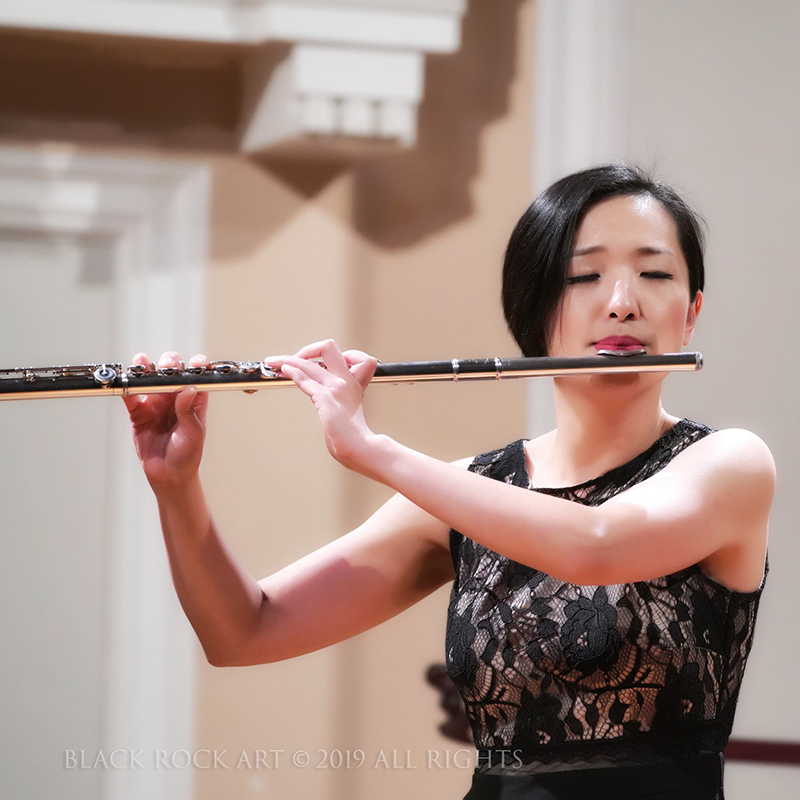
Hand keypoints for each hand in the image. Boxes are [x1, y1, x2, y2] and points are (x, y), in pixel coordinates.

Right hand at [121, 351, 210, 488]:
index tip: (197, 363)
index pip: (197, 377)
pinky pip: (131, 396)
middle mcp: (175, 397)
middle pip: (171, 372)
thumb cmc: (188, 455)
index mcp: (193, 400)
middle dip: (169, 364)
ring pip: (150, 379)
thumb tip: (189, 389)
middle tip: (167, 368)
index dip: (198, 366)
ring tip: (142, 363)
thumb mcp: (194, 434)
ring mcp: (156, 403)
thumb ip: (189, 412)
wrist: (169, 475)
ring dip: (146, 369)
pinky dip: (127, 387)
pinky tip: (126, 380)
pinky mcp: (139, 413)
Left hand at [264, 339, 378, 467]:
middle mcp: (346, 380)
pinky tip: (283, 371)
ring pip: (308, 363)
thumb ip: (337, 403)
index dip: (329, 358)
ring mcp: (336, 387)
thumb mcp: (349, 411)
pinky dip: (291, 372)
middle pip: (328, 348)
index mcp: (354, 383)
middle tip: (294, 358)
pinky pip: (304, 379)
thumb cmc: (353, 437)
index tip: (316, 364)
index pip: (347, 355)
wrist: (361, 447)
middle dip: (307, 349)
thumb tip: (324, 406)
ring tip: (274, 361)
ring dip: (287, 360)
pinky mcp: (326, 397)